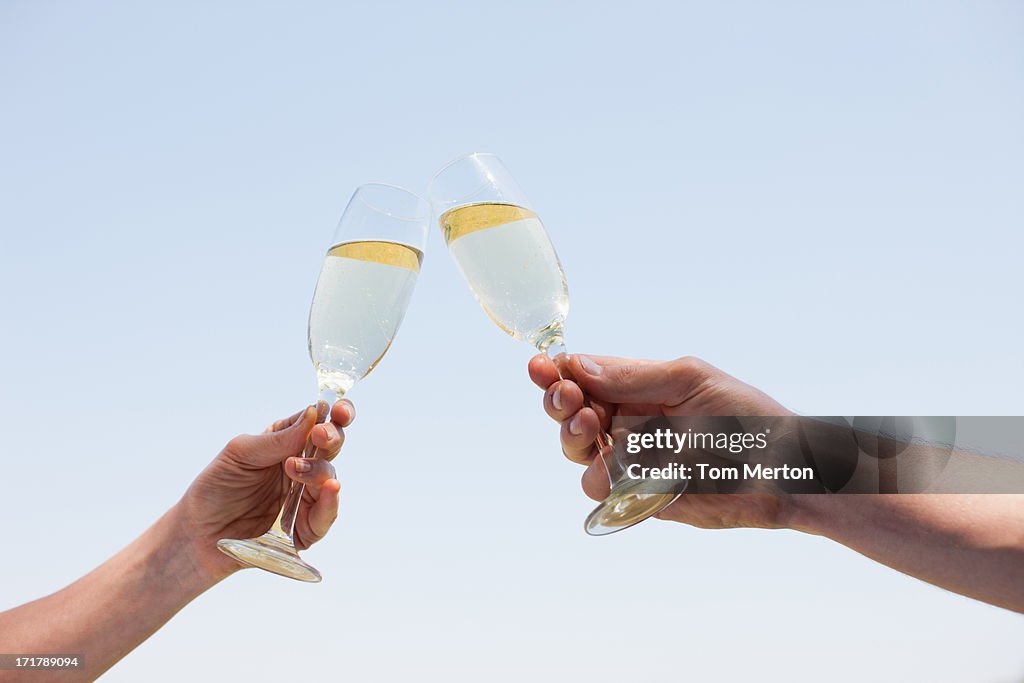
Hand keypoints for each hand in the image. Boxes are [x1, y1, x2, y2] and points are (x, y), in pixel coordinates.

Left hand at [177, 400, 354, 579]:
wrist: (197, 534)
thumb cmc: (215, 488)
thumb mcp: (240, 454)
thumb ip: (277, 438)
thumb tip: (313, 414)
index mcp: (287, 443)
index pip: (319, 422)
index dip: (336, 413)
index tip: (337, 409)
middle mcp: (301, 467)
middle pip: (331, 447)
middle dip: (332, 437)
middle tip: (321, 436)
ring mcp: (304, 498)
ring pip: (329, 478)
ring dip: (320, 470)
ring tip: (295, 469)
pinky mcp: (304, 528)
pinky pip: (325, 515)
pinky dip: (330, 501)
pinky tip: (330, 489)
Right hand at [528, 354, 794, 529]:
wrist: (786, 471)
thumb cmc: (748, 416)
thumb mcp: (691, 380)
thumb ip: (634, 376)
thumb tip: (580, 366)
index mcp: (636, 388)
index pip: (583, 377)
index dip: (557, 372)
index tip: (541, 368)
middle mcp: (628, 424)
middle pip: (570, 415)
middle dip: (561, 404)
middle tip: (570, 399)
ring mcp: (633, 462)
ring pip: (579, 454)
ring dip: (575, 439)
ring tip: (593, 427)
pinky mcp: (642, 497)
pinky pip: (605, 492)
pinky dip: (602, 480)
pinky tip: (615, 469)